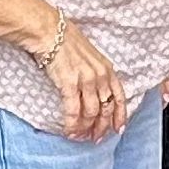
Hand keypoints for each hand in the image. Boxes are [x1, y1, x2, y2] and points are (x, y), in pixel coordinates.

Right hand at [39, 19, 126, 140]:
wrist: (48, 30)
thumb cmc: (64, 39)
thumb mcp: (89, 55)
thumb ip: (95, 71)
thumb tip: (93, 89)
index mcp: (106, 68)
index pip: (119, 96)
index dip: (120, 115)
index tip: (118, 128)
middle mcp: (99, 75)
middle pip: (106, 109)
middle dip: (101, 127)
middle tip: (95, 138)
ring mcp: (86, 80)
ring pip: (91, 113)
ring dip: (85, 128)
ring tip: (79, 136)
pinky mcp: (69, 84)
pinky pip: (73, 111)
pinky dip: (72, 124)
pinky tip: (69, 131)